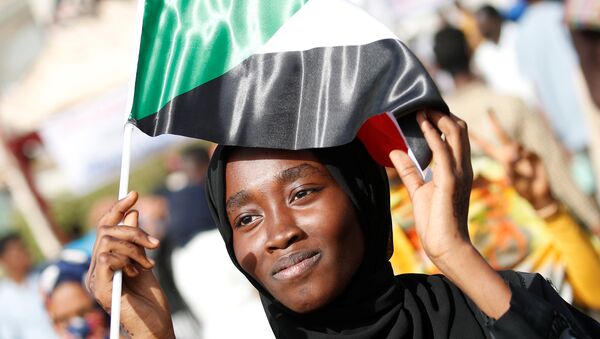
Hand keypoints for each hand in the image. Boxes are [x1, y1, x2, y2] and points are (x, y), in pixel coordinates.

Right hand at [86, 192, 174, 337]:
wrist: (155, 324)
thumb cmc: (151, 299)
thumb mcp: (145, 261)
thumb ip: (137, 240)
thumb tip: (133, 213)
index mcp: (106, 261)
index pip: (106, 227)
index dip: (117, 208)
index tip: (134, 193)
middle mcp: (97, 268)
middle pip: (106, 231)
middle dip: (133, 230)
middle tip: (154, 243)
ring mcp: (96, 278)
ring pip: (107, 242)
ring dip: (134, 248)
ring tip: (148, 264)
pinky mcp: (100, 288)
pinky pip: (106, 258)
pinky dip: (127, 259)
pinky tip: (139, 272)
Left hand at [389, 111, 472, 260]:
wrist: (446, 246)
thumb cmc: (435, 221)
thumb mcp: (418, 190)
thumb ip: (409, 171)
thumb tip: (395, 152)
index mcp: (458, 169)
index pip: (456, 136)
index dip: (443, 120)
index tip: (425, 110)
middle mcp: (463, 168)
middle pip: (460, 129)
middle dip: (442, 114)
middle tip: (422, 106)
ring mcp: (459, 174)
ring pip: (456, 134)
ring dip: (438, 119)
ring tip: (421, 109)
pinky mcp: (450, 182)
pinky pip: (444, 152)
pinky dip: (434, 135)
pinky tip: (422, 124)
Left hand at [470, 110, 555, 210]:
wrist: (539, 195)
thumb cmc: (522, 188)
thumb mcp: (511, 179)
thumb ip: (507, 170)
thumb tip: (507, 160)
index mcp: (502, 158)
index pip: (487, 146)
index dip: (478, 138)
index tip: (468, 129)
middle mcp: (512, 153)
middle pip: (501, 135)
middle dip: (495, 122)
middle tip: (488, 110)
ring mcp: (524, 153)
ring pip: (515, 144)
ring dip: (514, 153)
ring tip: (516, 162)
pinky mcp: (536, 156)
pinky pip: (529, 152)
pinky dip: (526, 157)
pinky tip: (526, 164)